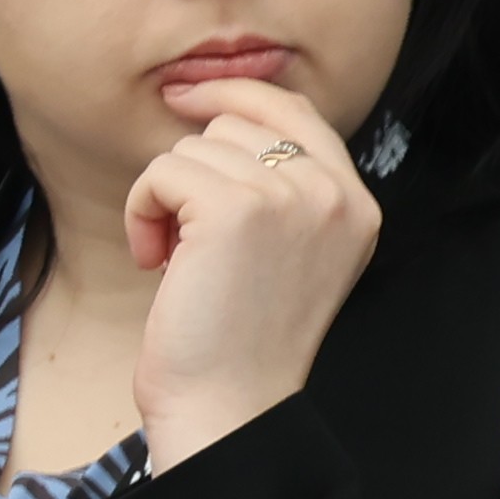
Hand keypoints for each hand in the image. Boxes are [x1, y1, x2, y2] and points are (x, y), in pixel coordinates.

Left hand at [124, 75, 384, 470]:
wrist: (230, 404)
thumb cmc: (243, 339)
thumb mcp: (292, 252)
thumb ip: (285, 189)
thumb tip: (216, 112)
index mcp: (357, 205)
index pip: (297, 109)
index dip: (235, 94)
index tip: (184, 98)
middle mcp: (334, 194)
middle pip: (238, 122)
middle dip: (195, 168)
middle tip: (188, 234)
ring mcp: (290, 198)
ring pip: (194, 147)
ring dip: (164, 197)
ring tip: (175, 257)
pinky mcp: (235, 209)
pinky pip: (162, 173)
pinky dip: (142, 211)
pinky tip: (156, 259)